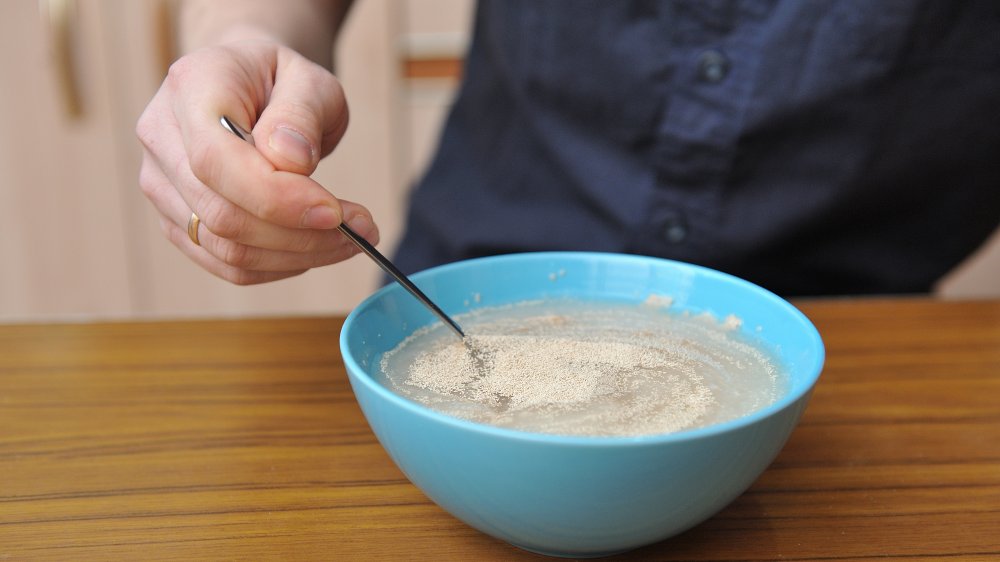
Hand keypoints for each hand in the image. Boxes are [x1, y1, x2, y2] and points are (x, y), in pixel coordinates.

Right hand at [135, 39, 377, 284]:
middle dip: (301, 234)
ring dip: (298, 256)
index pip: (216, 161)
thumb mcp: (309, 79)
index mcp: (190, 89)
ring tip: (351, 239)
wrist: (252, 87)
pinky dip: (279, 266)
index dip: (276, 198)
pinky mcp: (178, 221)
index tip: (337, 213)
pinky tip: (316, 249)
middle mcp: (162, 139)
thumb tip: (292, 161)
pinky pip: (228, 264)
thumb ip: (301, 114)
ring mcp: (163, 184)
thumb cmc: (282, 80)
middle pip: (222, 214)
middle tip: (362, 230)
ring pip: (226, 248)